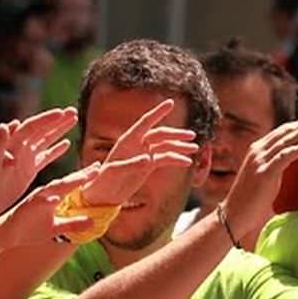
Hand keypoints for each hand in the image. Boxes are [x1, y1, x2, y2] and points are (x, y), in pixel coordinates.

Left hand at [0, 111, 77, 217]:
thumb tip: (4, 126)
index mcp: (10, 146)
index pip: (30, 127)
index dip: (46, 119)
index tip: (62, 113)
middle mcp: (18, 149)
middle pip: (40, 130)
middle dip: (56, 121)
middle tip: (73, 111)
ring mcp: (23, 159)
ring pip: (44, 140)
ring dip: (58, 130)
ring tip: (73, 119)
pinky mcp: (26, 171)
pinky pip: (43, 157)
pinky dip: (55, 150)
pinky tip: (66, 144)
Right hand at [0, 165, 102, 246]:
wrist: (7, 235)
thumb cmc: (31, 229)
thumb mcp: (57, 229)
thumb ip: (74, 224)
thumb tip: (93, 222)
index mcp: (53, 196)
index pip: (72, 184)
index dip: (85, 176)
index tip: (100, 168)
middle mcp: (45, 194)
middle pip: (66, 182)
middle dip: (81, 174)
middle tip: (97, 166)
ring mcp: (35, 199)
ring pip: (52, 189)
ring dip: (67, 183)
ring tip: (83, 177)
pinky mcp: (26, 207)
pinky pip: (37, 202)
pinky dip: (46, 200)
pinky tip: (55, 200)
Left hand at [78, 99, 198, 207]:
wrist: (103, 195)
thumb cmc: (103, 181)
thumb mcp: (115, 172)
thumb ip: (132, 164)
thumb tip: (149, 159)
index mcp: (127, 140)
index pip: (145, 122)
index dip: (158, 112)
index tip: (171, 102)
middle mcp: (137, 144)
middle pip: (160, 134)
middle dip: (176, 134)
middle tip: (192, 136)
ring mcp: (144, 154)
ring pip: (165, 146)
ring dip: (179, 147)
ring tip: (194, 149)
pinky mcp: (148, 165)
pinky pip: (165, 159)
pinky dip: (176, 159)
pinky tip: (187, 162)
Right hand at [222, 118, 297, 234]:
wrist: (235, 216)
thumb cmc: (252, 201)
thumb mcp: (264, 176)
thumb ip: (275, 165)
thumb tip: (291, 160)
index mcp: (257, 150)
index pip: (282, 132)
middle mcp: (257, 150)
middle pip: (285, 131)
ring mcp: (259, 159)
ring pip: (287, 139)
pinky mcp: (265, 171)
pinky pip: (286, 154)